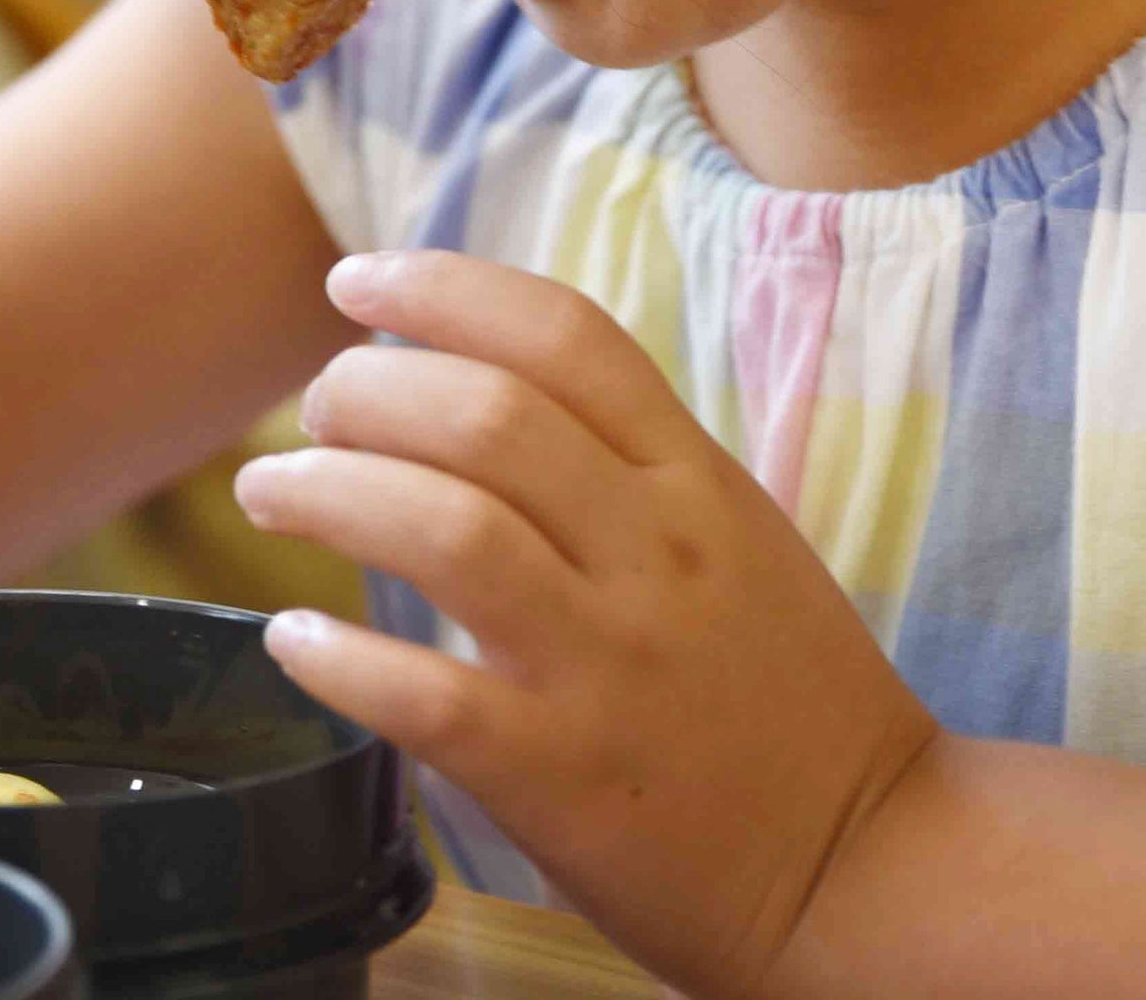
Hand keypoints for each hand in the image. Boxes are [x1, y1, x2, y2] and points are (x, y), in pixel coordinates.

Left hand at [236, 251, 938, 999]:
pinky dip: (340, 659)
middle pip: (484, 414)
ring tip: (272, 492)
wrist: (873, 868)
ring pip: (443, 529)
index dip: (442, 287)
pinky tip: (295, 641)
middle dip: (365, 390)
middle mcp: (655, 554)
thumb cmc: (790, 700)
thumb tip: (484, 390)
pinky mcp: (561, 776)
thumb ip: (631, 468)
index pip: (563, 335)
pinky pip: (424, 695)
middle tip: (313, 412)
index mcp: (699, 484)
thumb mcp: (739, 541)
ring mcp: (609, 665)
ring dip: (328, 493)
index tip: (356, 279)